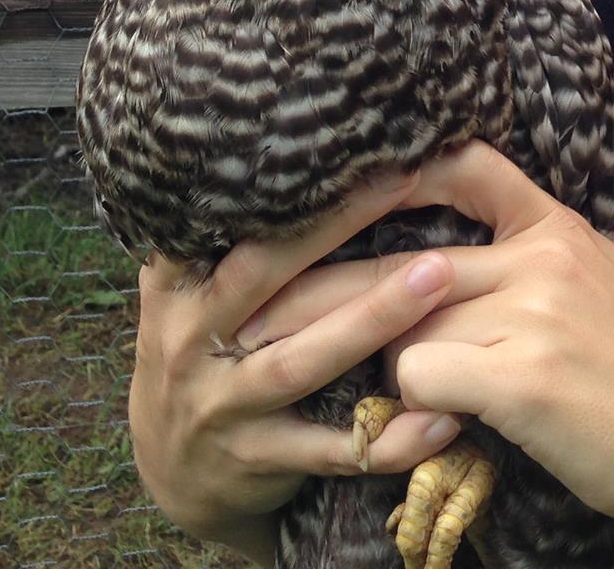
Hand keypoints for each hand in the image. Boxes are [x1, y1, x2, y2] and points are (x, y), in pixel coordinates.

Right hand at [127, 171, 466, 561]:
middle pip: (265, 276)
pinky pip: (331, 448)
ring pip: (304, 360)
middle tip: (409, 183)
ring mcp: (224, 404)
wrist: (169, 468)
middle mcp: (192, 340)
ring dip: (373, 320)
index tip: (351, 145)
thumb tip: (275, 147)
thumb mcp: (185, 294)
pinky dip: (389, 436)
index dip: (287, 188)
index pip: (229, 227)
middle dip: (337, 228)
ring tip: (440, 278)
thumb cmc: (203, 352)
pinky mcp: (258, 460)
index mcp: (178, 287)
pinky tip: (444, 414)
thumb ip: (223, 238)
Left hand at [246, 142, 613, 554]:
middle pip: (401, 263)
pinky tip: (431, 431)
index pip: (465, 167)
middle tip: (253, 314)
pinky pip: (421, 379)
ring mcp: (533, 313)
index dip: (394, 175)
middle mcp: (543, 257)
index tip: (336, 198)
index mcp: (561, 229)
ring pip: (404, 328)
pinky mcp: (522, 377)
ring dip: (386, 371)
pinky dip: (410, 411)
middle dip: (321, 290)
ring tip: (379, 398)